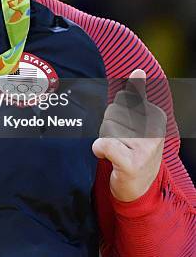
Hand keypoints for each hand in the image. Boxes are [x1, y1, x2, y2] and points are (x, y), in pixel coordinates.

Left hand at [92, 69, 166, 201]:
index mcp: (156, 116)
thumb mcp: (139, 120)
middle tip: (121, 143)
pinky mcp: (132, 163)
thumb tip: (139, 68)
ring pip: (105, 129)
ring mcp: (144, 148)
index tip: (129, 130)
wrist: (140, 188)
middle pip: (111, 114)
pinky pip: (103, 144)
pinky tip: (109, 158)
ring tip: (119, 152)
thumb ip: (136, 95)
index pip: (121, 100)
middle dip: (109, 127)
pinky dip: (99, 150)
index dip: (116, 114)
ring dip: (106, 140)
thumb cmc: (135, 148)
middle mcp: (154, 131)